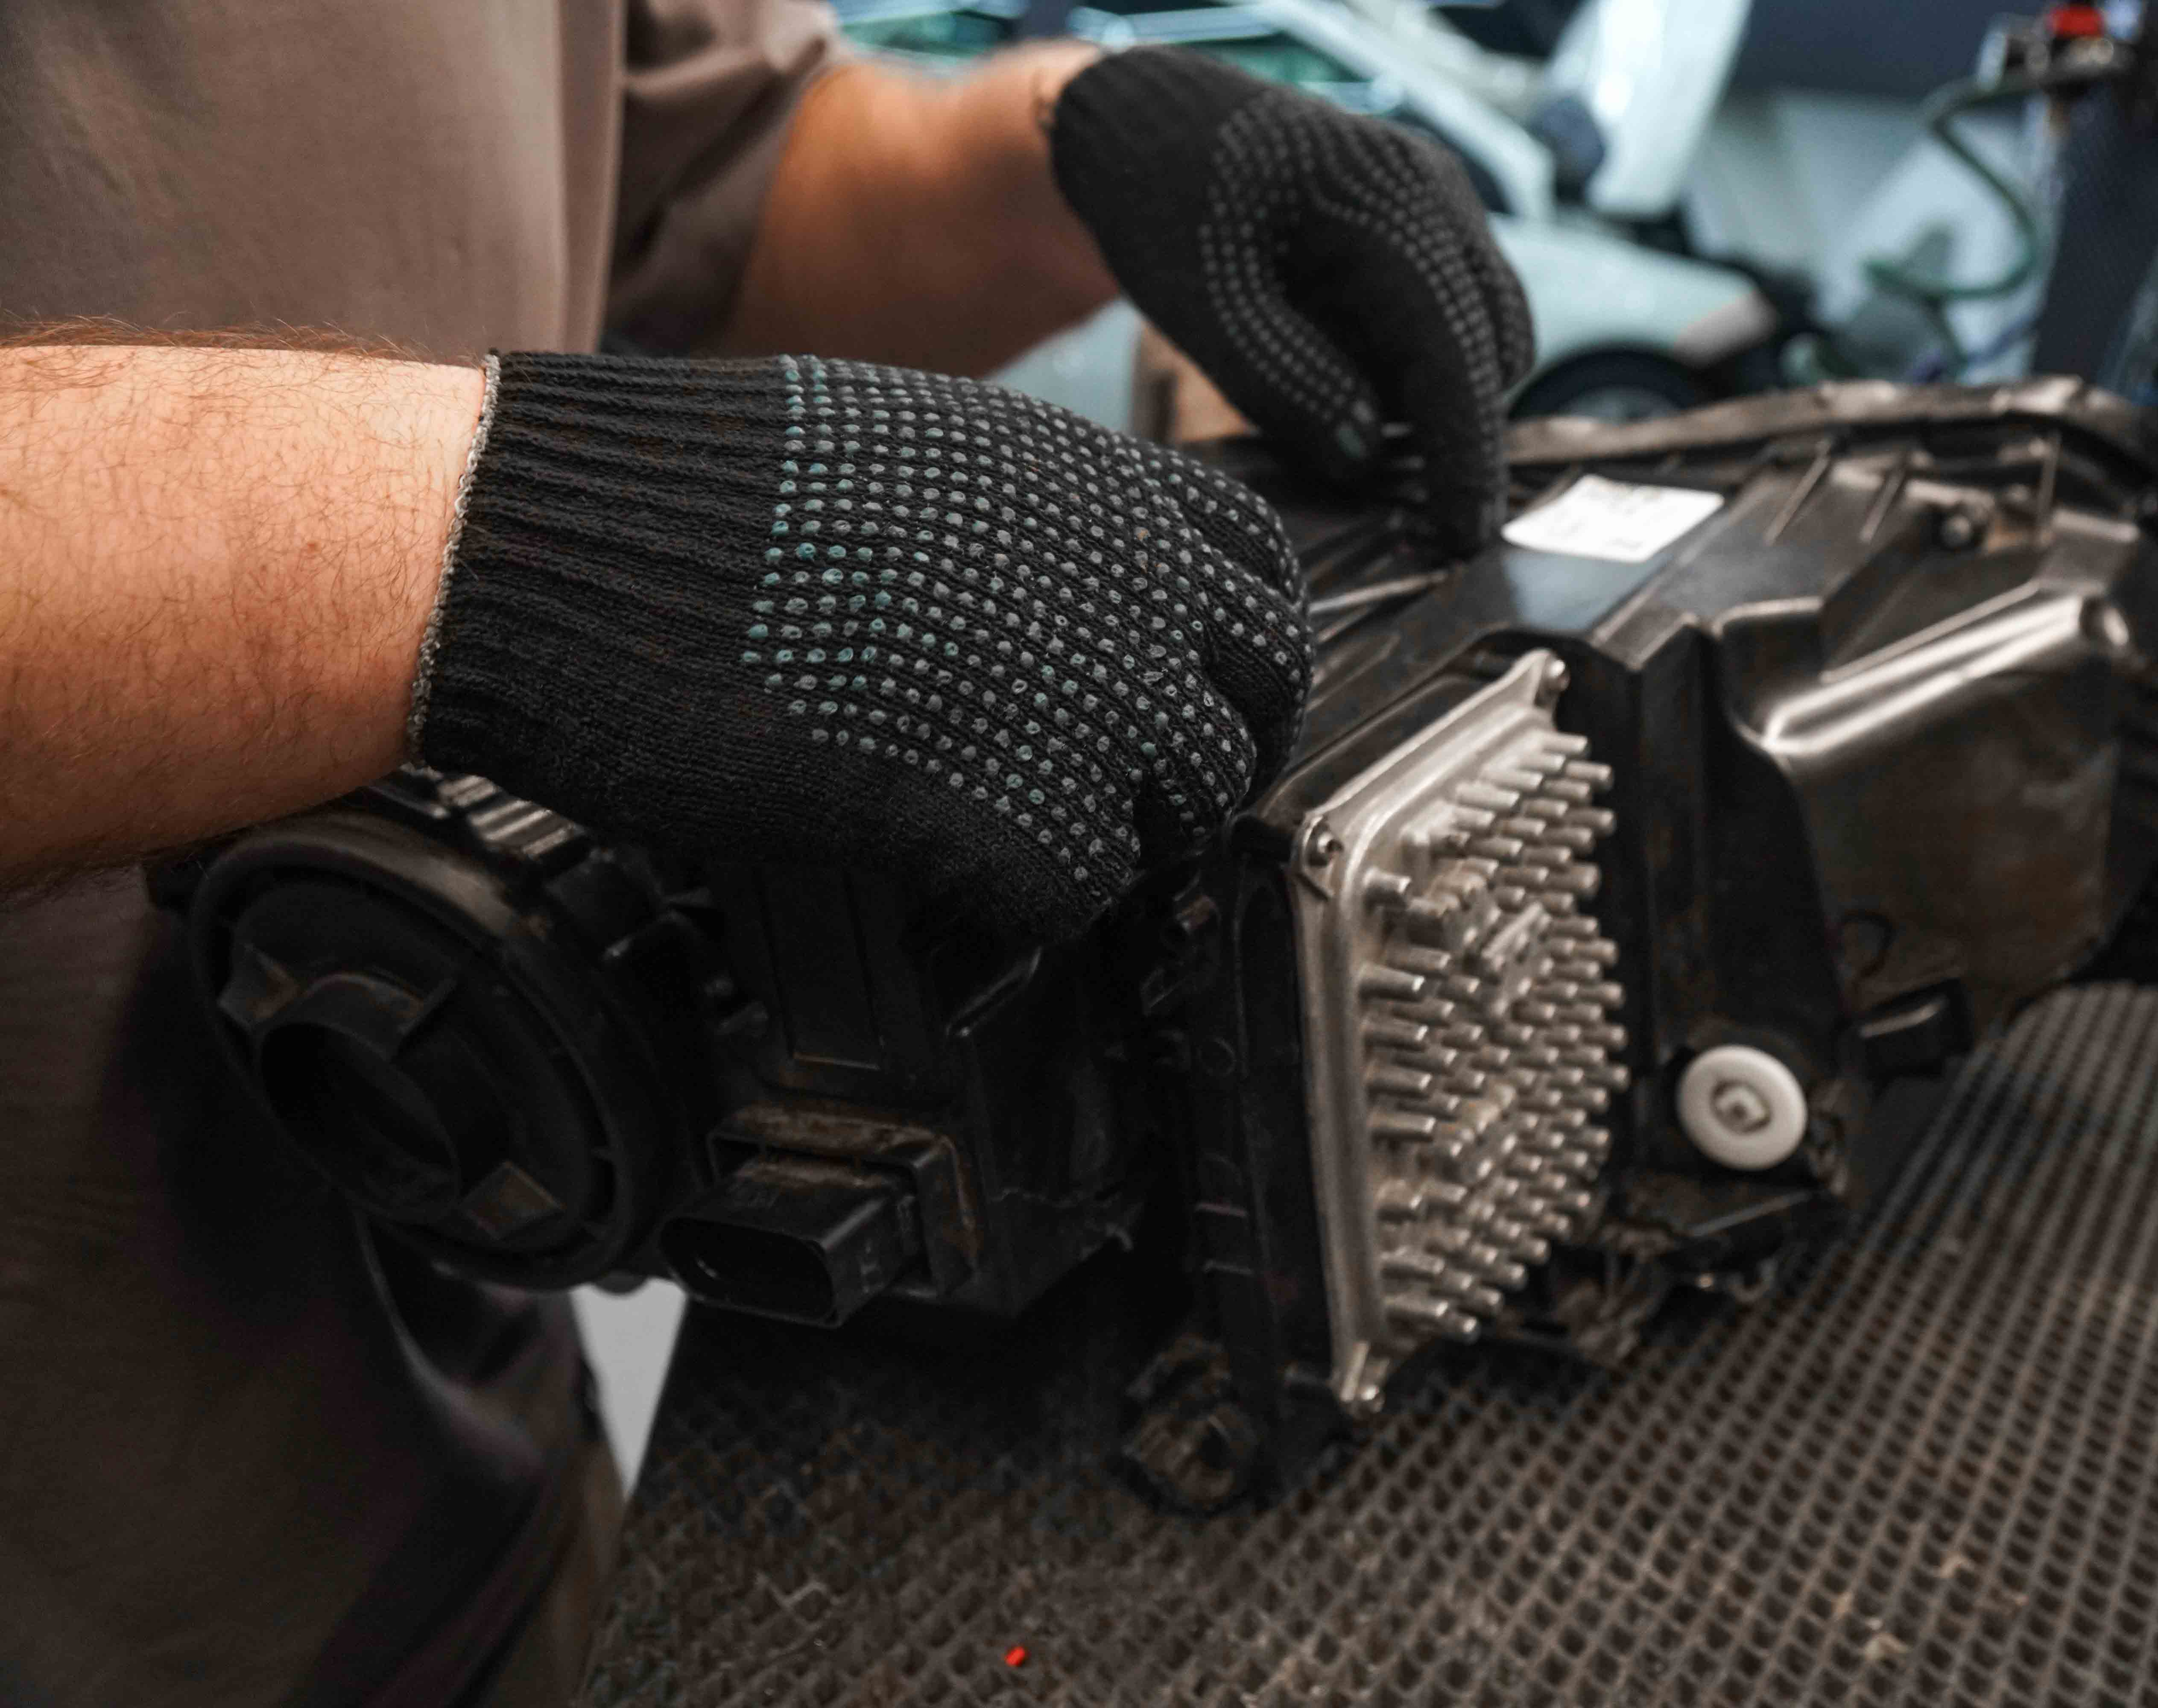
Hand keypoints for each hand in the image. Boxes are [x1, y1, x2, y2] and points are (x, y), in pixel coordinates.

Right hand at [416, 353, 1311, 941]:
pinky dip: (1038, 904)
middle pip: (1255, 708)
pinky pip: (1085, 889)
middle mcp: (1116, 581)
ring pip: (1188, 808)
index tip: (1205, 703)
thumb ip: (1025, 525)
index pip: (1264, 583)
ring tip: (1039, 846)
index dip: (1242, 662)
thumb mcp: (907, 458)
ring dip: (1126, 840)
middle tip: (1138, 805)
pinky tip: (965, 879)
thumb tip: (1065, 592)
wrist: (566, 542)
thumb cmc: (692, 496)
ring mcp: (1073, 693)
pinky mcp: (994, 801)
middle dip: (1207, 766)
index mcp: (1090, 486)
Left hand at [1048, 48, 1534, 552]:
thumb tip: (1365, 455)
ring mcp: (1441, 206)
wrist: (1149, 124)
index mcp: (1389, 200)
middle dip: (1448, 427)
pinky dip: (1406, 365)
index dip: (1464, 450)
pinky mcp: (1427, 229)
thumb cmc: (1167, 202)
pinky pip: (1447, 319)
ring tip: (1322, 403)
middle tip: (1375, 490)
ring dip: (1423, 394)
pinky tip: (1331, 367)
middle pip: (1491, 348)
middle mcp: (1436, 194)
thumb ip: (1286, 382)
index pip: (1457, 346)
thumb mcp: (1205, 304)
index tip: (1463, 533)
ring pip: (1480, 337)